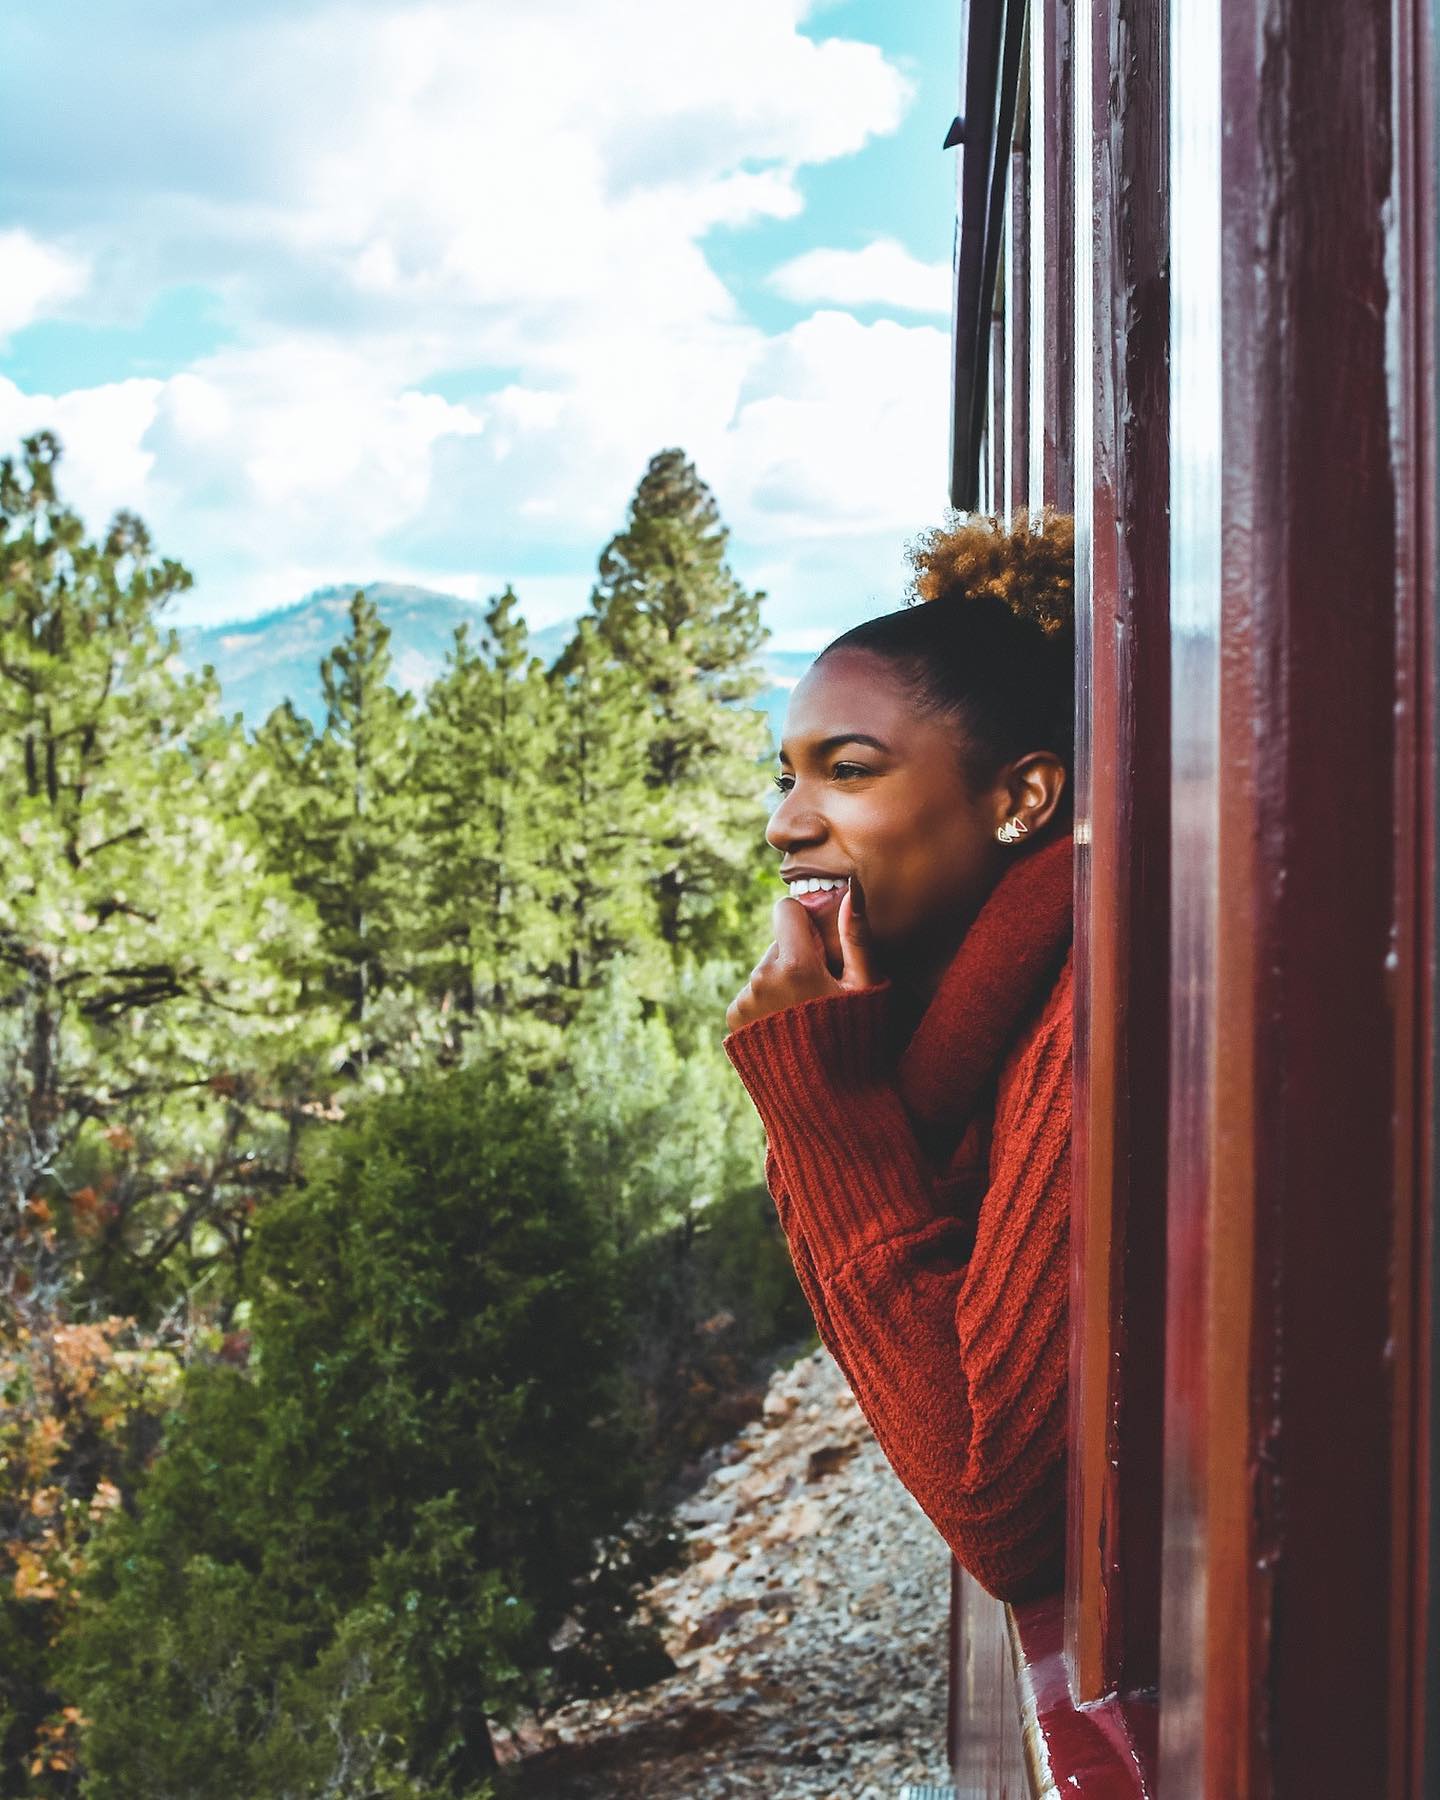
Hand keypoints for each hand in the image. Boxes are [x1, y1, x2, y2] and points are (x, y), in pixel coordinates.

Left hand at [726, 878, 879, 1032]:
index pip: (786, 911)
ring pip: (765, 971)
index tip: (819, 945)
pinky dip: (767, 1003)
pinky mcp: (734, 1019)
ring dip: (782, 982)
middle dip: (797, 958)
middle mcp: (761, 979)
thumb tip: (852, 889)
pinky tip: (788, 1027)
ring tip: (805, 1015)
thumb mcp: (864, 988)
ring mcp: (744, 1000)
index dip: (805, 923)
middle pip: (779, 945)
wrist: (824, 1098)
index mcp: (794, 966)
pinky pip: (752, 994)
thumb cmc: (854, 1038)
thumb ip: (856, 937)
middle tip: (820, 992)